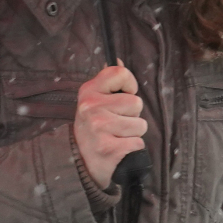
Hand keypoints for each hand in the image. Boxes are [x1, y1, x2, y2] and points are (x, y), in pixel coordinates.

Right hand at [74, 64, 145, 184]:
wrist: (81, 162)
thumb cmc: (95, 127)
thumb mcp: (94, 100)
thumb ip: (109, 81)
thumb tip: (120, 59)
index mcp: (88, 91)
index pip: (121, 73)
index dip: (130, 85)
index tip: (122, 97)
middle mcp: (91, 107)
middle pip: (136, 102)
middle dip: (132, 115)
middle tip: (116, 124)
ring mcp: (99, 128)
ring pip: (140, 124)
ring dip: (133, 133)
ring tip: (117, 136)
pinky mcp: (108, 149)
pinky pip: (138, 143)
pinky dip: (132, 148)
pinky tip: (118, 149)